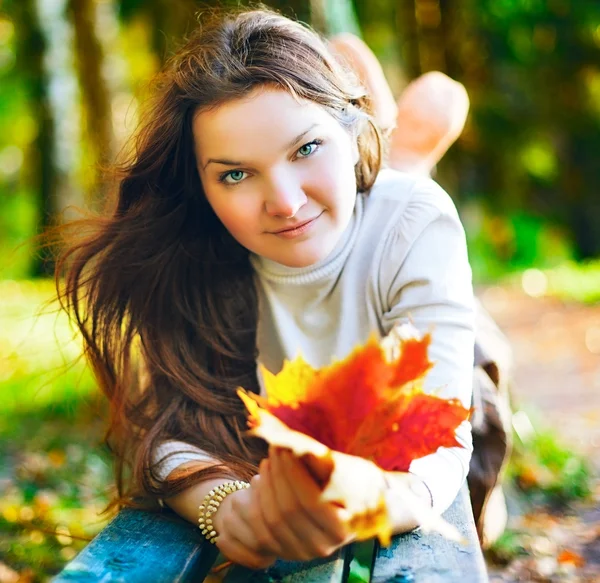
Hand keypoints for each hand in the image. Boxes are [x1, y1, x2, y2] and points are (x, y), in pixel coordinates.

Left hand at [213, 448, 353, 567]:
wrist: (353, 506)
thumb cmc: (355, 482)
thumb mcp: (348, 470)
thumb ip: (324, 463)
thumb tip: (302, 449)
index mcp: (342, 529)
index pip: (312, 502)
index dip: (295, 474)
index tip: (286, 450)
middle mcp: (322, 547)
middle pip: (289, 511)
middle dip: (278, 476)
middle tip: (274, 449)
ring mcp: (302, 552)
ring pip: (272, 521)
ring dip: (265, 487)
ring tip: (268, 462)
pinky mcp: (284, 551)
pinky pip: (261, 530)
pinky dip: (256, 503)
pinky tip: (260, 480)